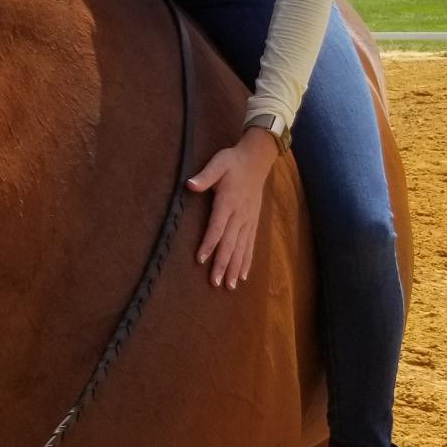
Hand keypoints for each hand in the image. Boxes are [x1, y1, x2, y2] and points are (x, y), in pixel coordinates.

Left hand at [186, 127, 280, 289]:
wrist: (257, 160)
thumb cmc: (232, 162)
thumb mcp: (217, 163)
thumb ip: (204, 176)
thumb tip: (190, 184)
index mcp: (228, 202)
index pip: (217, 227)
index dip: (209, 243)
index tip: (201, 259)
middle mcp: (239, 215)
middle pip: (230, 244)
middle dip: (222, 264)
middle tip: (214, 282)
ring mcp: (248, 221)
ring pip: (241, 248)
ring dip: (234, 268)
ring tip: (229, 286)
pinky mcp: (253, 223)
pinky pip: (250, 245)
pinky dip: (246, 261)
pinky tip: (242, 276)